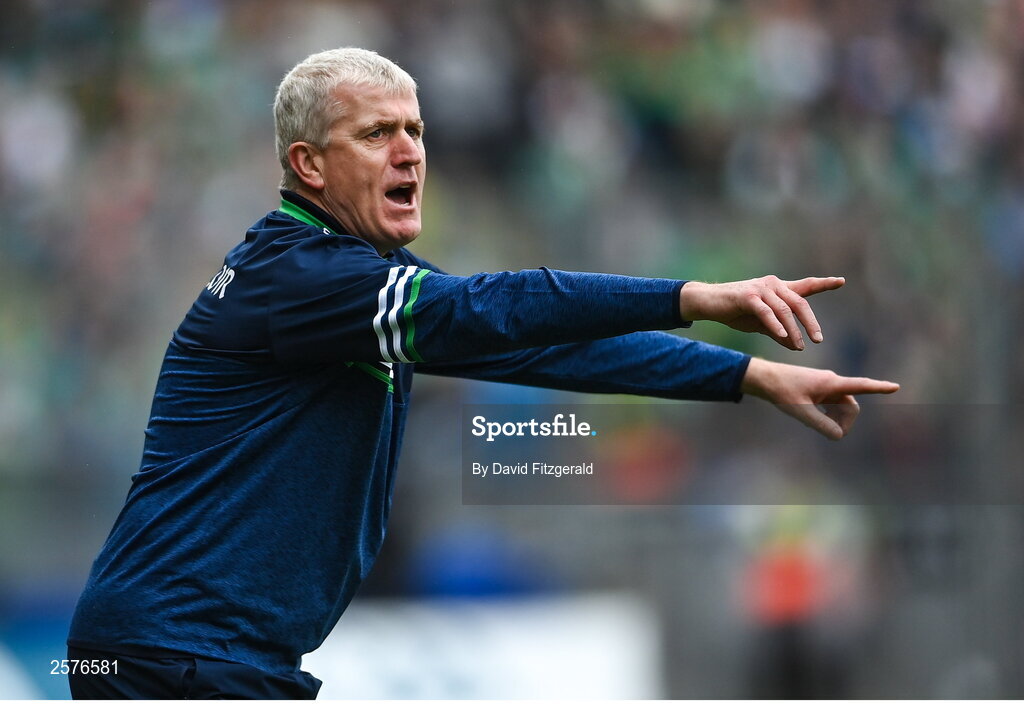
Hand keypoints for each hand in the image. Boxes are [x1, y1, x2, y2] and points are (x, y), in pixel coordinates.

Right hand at [679, 275, 845, 350]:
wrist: (708, 302)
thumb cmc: (735, 311)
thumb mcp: (761, 324)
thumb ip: (780, 333)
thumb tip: (798, 346)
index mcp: (779, 289)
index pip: (806, 286)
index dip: (824, 283)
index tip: (841, 281)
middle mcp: (773, 285)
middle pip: (799, 303)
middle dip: (811, 323)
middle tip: (818, 340)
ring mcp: (761, 289)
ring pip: (784, 310)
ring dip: (794, 330)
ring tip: (801, 346)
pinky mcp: (748, 296)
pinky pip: (767, 312)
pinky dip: (776, 325)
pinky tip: (783, 337)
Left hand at [741, 358, 899, 439]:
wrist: (765, 379)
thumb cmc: (782, 392)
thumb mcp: (801, 411)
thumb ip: (821, 425)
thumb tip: (839, 436)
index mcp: (831, 383)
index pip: (860, 385)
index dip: (879, 387)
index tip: (895, 386)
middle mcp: (832, 382)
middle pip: (851, 406)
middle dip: (845, 422)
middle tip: (830, 433)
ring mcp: (825, 386)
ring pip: (841, 407)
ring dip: (835, 420)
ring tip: (814, 422)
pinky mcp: (818, 390)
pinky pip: (832, 406)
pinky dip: (827, 415)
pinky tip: (812, 417)